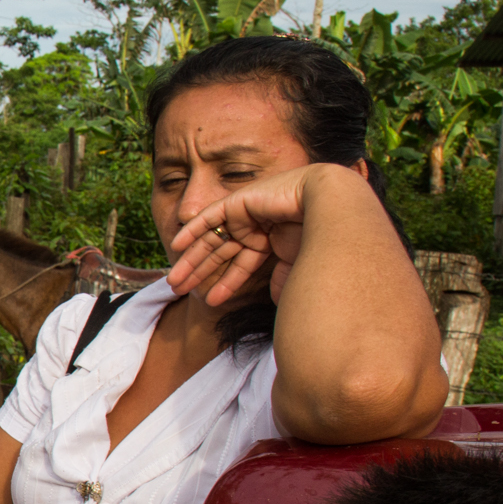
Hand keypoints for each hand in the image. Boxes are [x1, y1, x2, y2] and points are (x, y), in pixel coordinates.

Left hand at [166, 163, 342, 305]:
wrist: (329, 204)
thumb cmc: (318, 235)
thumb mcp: (296, 265)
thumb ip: (282, 280)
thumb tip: (275, 301)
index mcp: (268, 243)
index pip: (240, 266)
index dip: (225, 284)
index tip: (209, 301)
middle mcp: (254, 229)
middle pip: (219, 253)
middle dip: (198, 272)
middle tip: (177, 290)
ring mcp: (245, 214)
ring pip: (211, 239)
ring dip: (190, 258)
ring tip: (173, 279)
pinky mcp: (237, 202)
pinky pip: (208, 218)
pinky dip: (192, 230)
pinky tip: (176, 246)